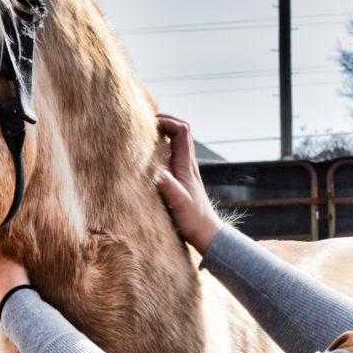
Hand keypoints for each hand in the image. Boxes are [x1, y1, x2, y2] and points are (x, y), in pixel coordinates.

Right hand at [155, 113, 222, 253]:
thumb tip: (158, 173)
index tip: (150, 123)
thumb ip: (170, 188)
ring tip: (147, 133)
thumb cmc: (192, 220)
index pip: (182, 131)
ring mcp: (187, 169)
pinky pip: (176, 152)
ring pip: (180, 140)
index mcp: (186, 165)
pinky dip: (165, 145)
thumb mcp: (179, 205)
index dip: (167, 121)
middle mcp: (189, 163)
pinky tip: (153, 153)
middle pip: (182, 130)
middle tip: (146, 122)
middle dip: (166, 121)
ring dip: (166, 131)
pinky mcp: (184, 176)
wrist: (206, 232)